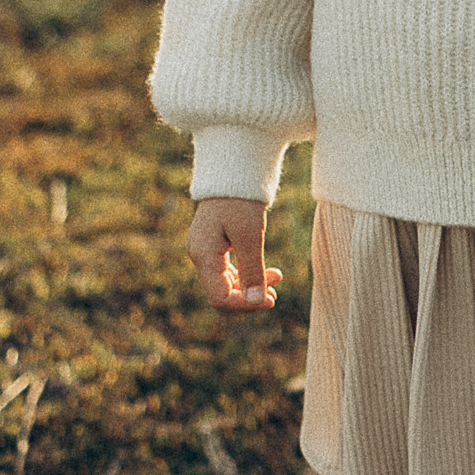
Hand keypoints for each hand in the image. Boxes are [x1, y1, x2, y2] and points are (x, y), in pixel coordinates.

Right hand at [186, 197, 282, 314]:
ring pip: (226, 281)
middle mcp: (199, 255)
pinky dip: (247, 272)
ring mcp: (204, 249)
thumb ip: (252, 270)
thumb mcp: (250, 236)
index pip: (220, 297)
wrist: (234, 169)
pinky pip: (228, 269)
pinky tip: (267, 270)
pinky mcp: (213, 243)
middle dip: (249, 296)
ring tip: (275, 280)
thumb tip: (257, 301)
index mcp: (203, 255)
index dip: (245, 305)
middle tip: (275, 293)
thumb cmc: (241, 200)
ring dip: (250, 285)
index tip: (271, 299)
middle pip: (221, 292)